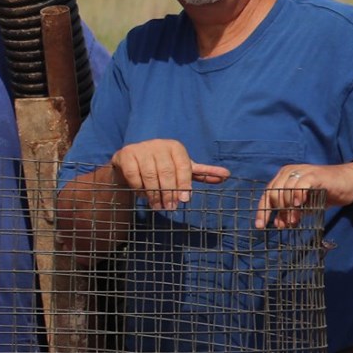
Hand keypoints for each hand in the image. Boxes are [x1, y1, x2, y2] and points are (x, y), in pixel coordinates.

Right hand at [110, 139, 228, 211]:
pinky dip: (139, 187)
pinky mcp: (126, 154)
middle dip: (169, 192)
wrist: (131, 161)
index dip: (184, 184)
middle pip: (166, 172)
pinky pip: (134, 174)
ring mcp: (141, 148)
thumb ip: (202, 173)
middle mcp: (158, 144)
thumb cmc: (162, 166)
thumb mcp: (182, 169)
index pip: (182, 166)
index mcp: (175, 147)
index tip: (184, 200)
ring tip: (158, 206)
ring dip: (154, 194)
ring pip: (150, 174)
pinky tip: (143, 196)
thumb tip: (227, 175)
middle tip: (171, 208)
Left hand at [256, 162, 352, 229]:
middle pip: (273, 192)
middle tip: (283, 224)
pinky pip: (301, 184)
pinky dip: (298, 195)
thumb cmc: (326, 193)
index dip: (262, 211)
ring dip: (288, 207)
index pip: (267, 194)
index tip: (260, 226)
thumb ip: (291, 212)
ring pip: (286, 189)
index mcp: (283, 177)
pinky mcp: (315, 175)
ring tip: (293, 220)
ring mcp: (302, 172)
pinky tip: (299, 205)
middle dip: (276, 211)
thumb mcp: (305, 206)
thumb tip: (278, 224)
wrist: (350, 184)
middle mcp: (290, 172)